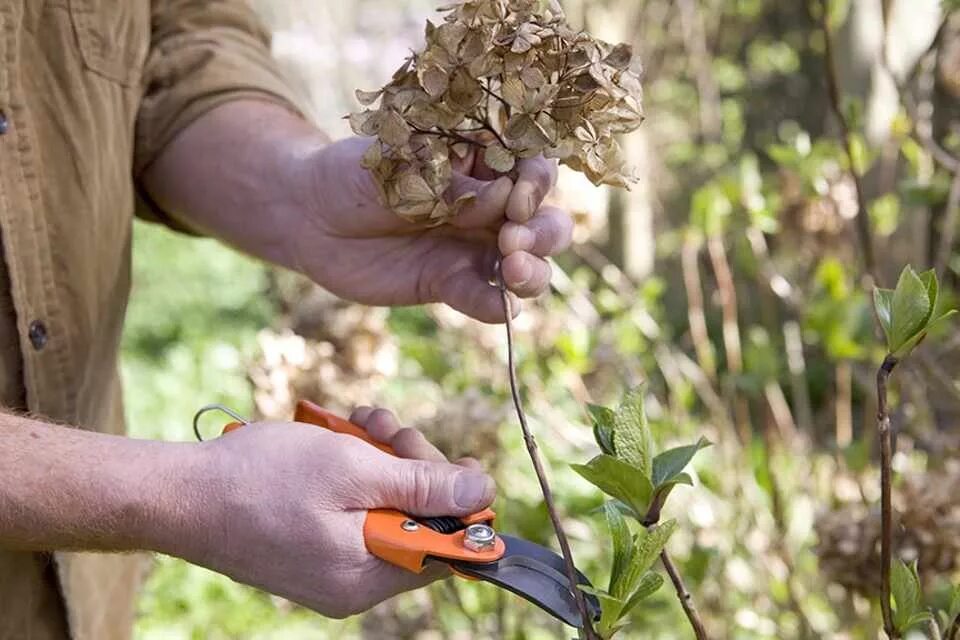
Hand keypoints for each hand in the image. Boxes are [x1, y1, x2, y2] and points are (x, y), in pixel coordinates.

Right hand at [163, 408, 494, 617]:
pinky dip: (355, 471)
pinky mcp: (311, 547)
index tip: (460, 461)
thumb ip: (423, 486)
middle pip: (417, 522)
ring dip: (383, 459)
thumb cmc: (260, 479)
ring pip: (386, 507)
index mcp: (367, 576)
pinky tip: (344, 437)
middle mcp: (353, 583)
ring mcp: (330, 567)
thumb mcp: (353, 470)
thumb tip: (483, 494)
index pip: (446, 550)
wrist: (181, 492)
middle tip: (389, 428)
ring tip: (361, 423)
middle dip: (413, 465)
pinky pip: (354, 511)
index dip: (460, 503)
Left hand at [287, 136, 573, 322]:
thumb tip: (500, 198)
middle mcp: (490, 207)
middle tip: (513, 240)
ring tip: (514, 272)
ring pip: (529, 264)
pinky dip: (500, 306)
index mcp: (482, 163)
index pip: (532, 168)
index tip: (516, 197)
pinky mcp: (452, 284)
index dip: (536, 183)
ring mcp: (474, 248)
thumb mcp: (397, 168)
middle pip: (544, 221)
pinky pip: (487, 299)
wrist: (310, 217)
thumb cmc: (354, 175)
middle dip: (543, 232)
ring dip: (534, 271)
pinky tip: (500, 308)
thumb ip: (448, 185)